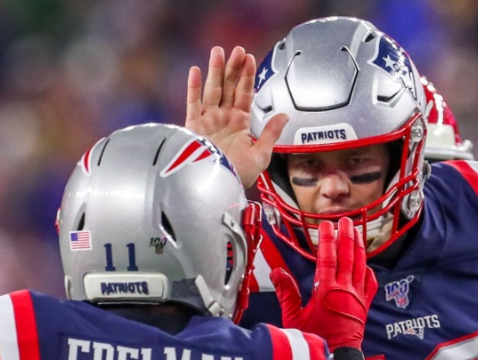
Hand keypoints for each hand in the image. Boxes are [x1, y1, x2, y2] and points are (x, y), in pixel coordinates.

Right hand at [185, 45, 287, 187]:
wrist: (217, 190)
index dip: (247, 76)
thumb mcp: (260, 155)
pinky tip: (195, 71)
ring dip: (215, 71)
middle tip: (238, 50)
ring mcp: (208, 121)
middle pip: (229, 87)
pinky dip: (193, 88)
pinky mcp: (194, 128)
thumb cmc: (237, 177)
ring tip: (219, 52)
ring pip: (212, 90)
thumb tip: (284, 115)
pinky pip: (193, 104)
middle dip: (233, 68)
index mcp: (239, 123)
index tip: (250, 59)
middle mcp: (223, 118)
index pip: (245, 94)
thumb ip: (270, 133)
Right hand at [271, 218, 376, 353]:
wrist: (336, 359)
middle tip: (345, 220)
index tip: (325, 225)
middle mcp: (344, 291)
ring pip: (360, 266)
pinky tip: (366, 264)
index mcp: (326, 291)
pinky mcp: (364, 306)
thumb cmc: (314, 340)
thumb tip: (278, 273)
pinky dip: (368, 271)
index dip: (327, 239)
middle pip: (348, 256)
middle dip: (346, 236)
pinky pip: (369, 284)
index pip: (328, 258)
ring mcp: (357, 298)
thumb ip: (286, 293)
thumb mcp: (293, 317)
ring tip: (356, 232)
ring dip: (358, 247)